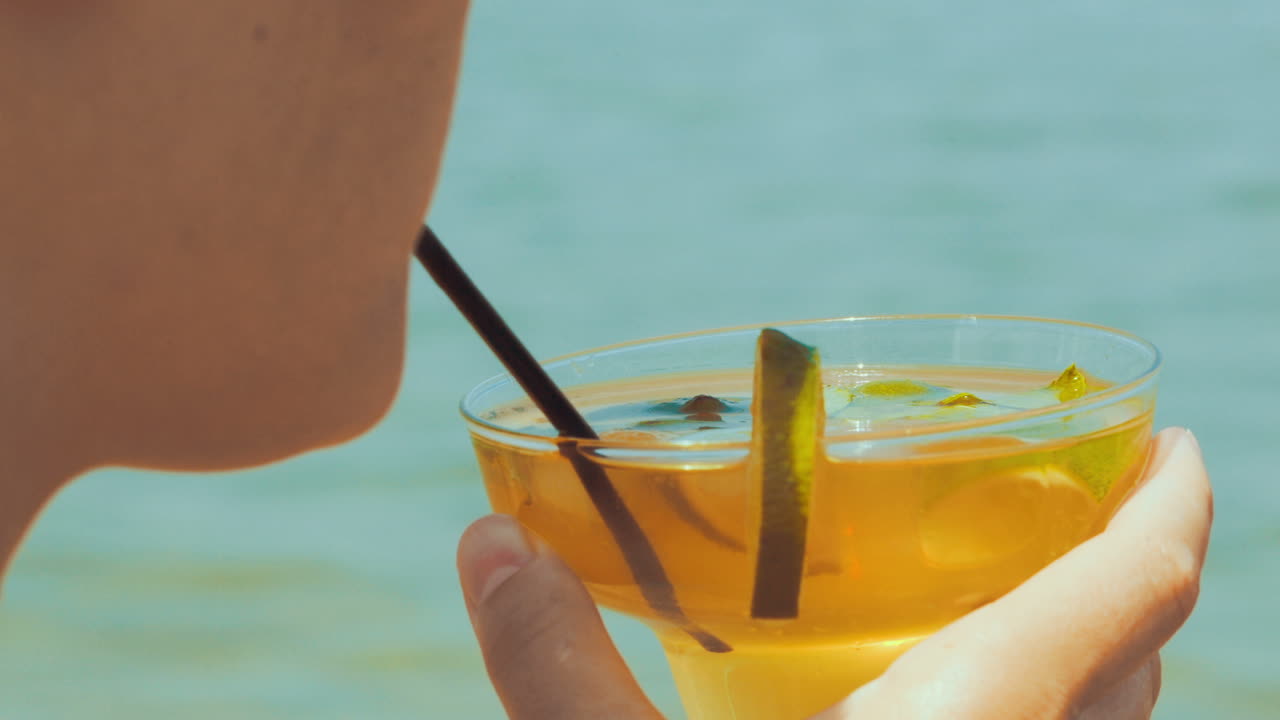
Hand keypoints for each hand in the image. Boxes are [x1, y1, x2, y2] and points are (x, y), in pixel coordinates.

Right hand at [455, 427, 1210, 718]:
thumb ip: (556, 666)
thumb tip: (487, 541)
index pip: (1140, 583)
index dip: (1176, 497)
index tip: (1178, 436)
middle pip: (1140, 651)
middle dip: (1129, 562)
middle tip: (1071, 491)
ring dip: (1093, 646)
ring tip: (1024, 583)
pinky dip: (1043, 714)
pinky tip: (945, 711)